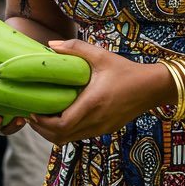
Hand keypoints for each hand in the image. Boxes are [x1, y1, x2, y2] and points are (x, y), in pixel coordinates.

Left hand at [28, 38, 171, 144]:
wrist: (152, 87)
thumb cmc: (126, 70)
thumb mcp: (101, 55)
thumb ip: (75, 48)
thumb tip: (50, 45)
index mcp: (92, 104)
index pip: (60, 125)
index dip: (42, 122)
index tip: (32, 110)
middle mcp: (95, 121)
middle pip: (60, 138)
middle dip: (41, 129)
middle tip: (32, 115)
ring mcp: (101, 128)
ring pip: (68, 140)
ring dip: (52, 132)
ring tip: (43, 116)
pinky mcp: (105, 130)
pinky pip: (79, 136)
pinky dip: (65, 131)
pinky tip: (61, 116)